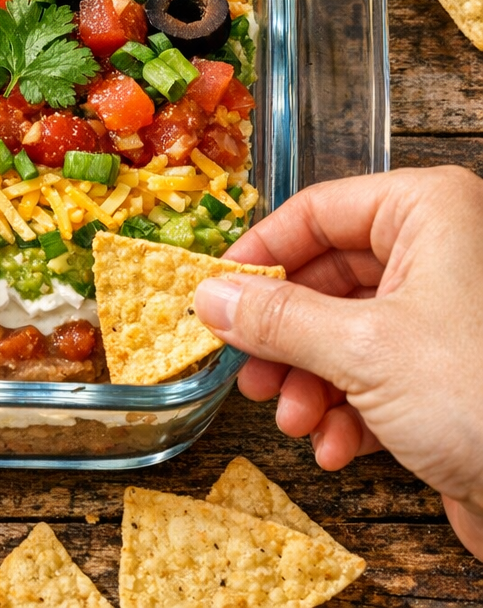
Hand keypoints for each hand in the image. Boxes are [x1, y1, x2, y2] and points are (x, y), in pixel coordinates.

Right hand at [194, 167, 482, 558]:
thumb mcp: (361, 350)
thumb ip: (275, 319)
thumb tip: (208, 296)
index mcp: (430, 214)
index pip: (315, 211)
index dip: (258, 256)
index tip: (214, 296)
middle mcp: (442, 253)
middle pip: (324, 279)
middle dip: (284, 339)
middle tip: (250, 376)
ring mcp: (447, 315)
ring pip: (341, 332)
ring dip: (308, 384)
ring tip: (298, 422)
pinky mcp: (449, 374)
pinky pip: (373, 375)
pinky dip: (345, 411)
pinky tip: (337, 446)